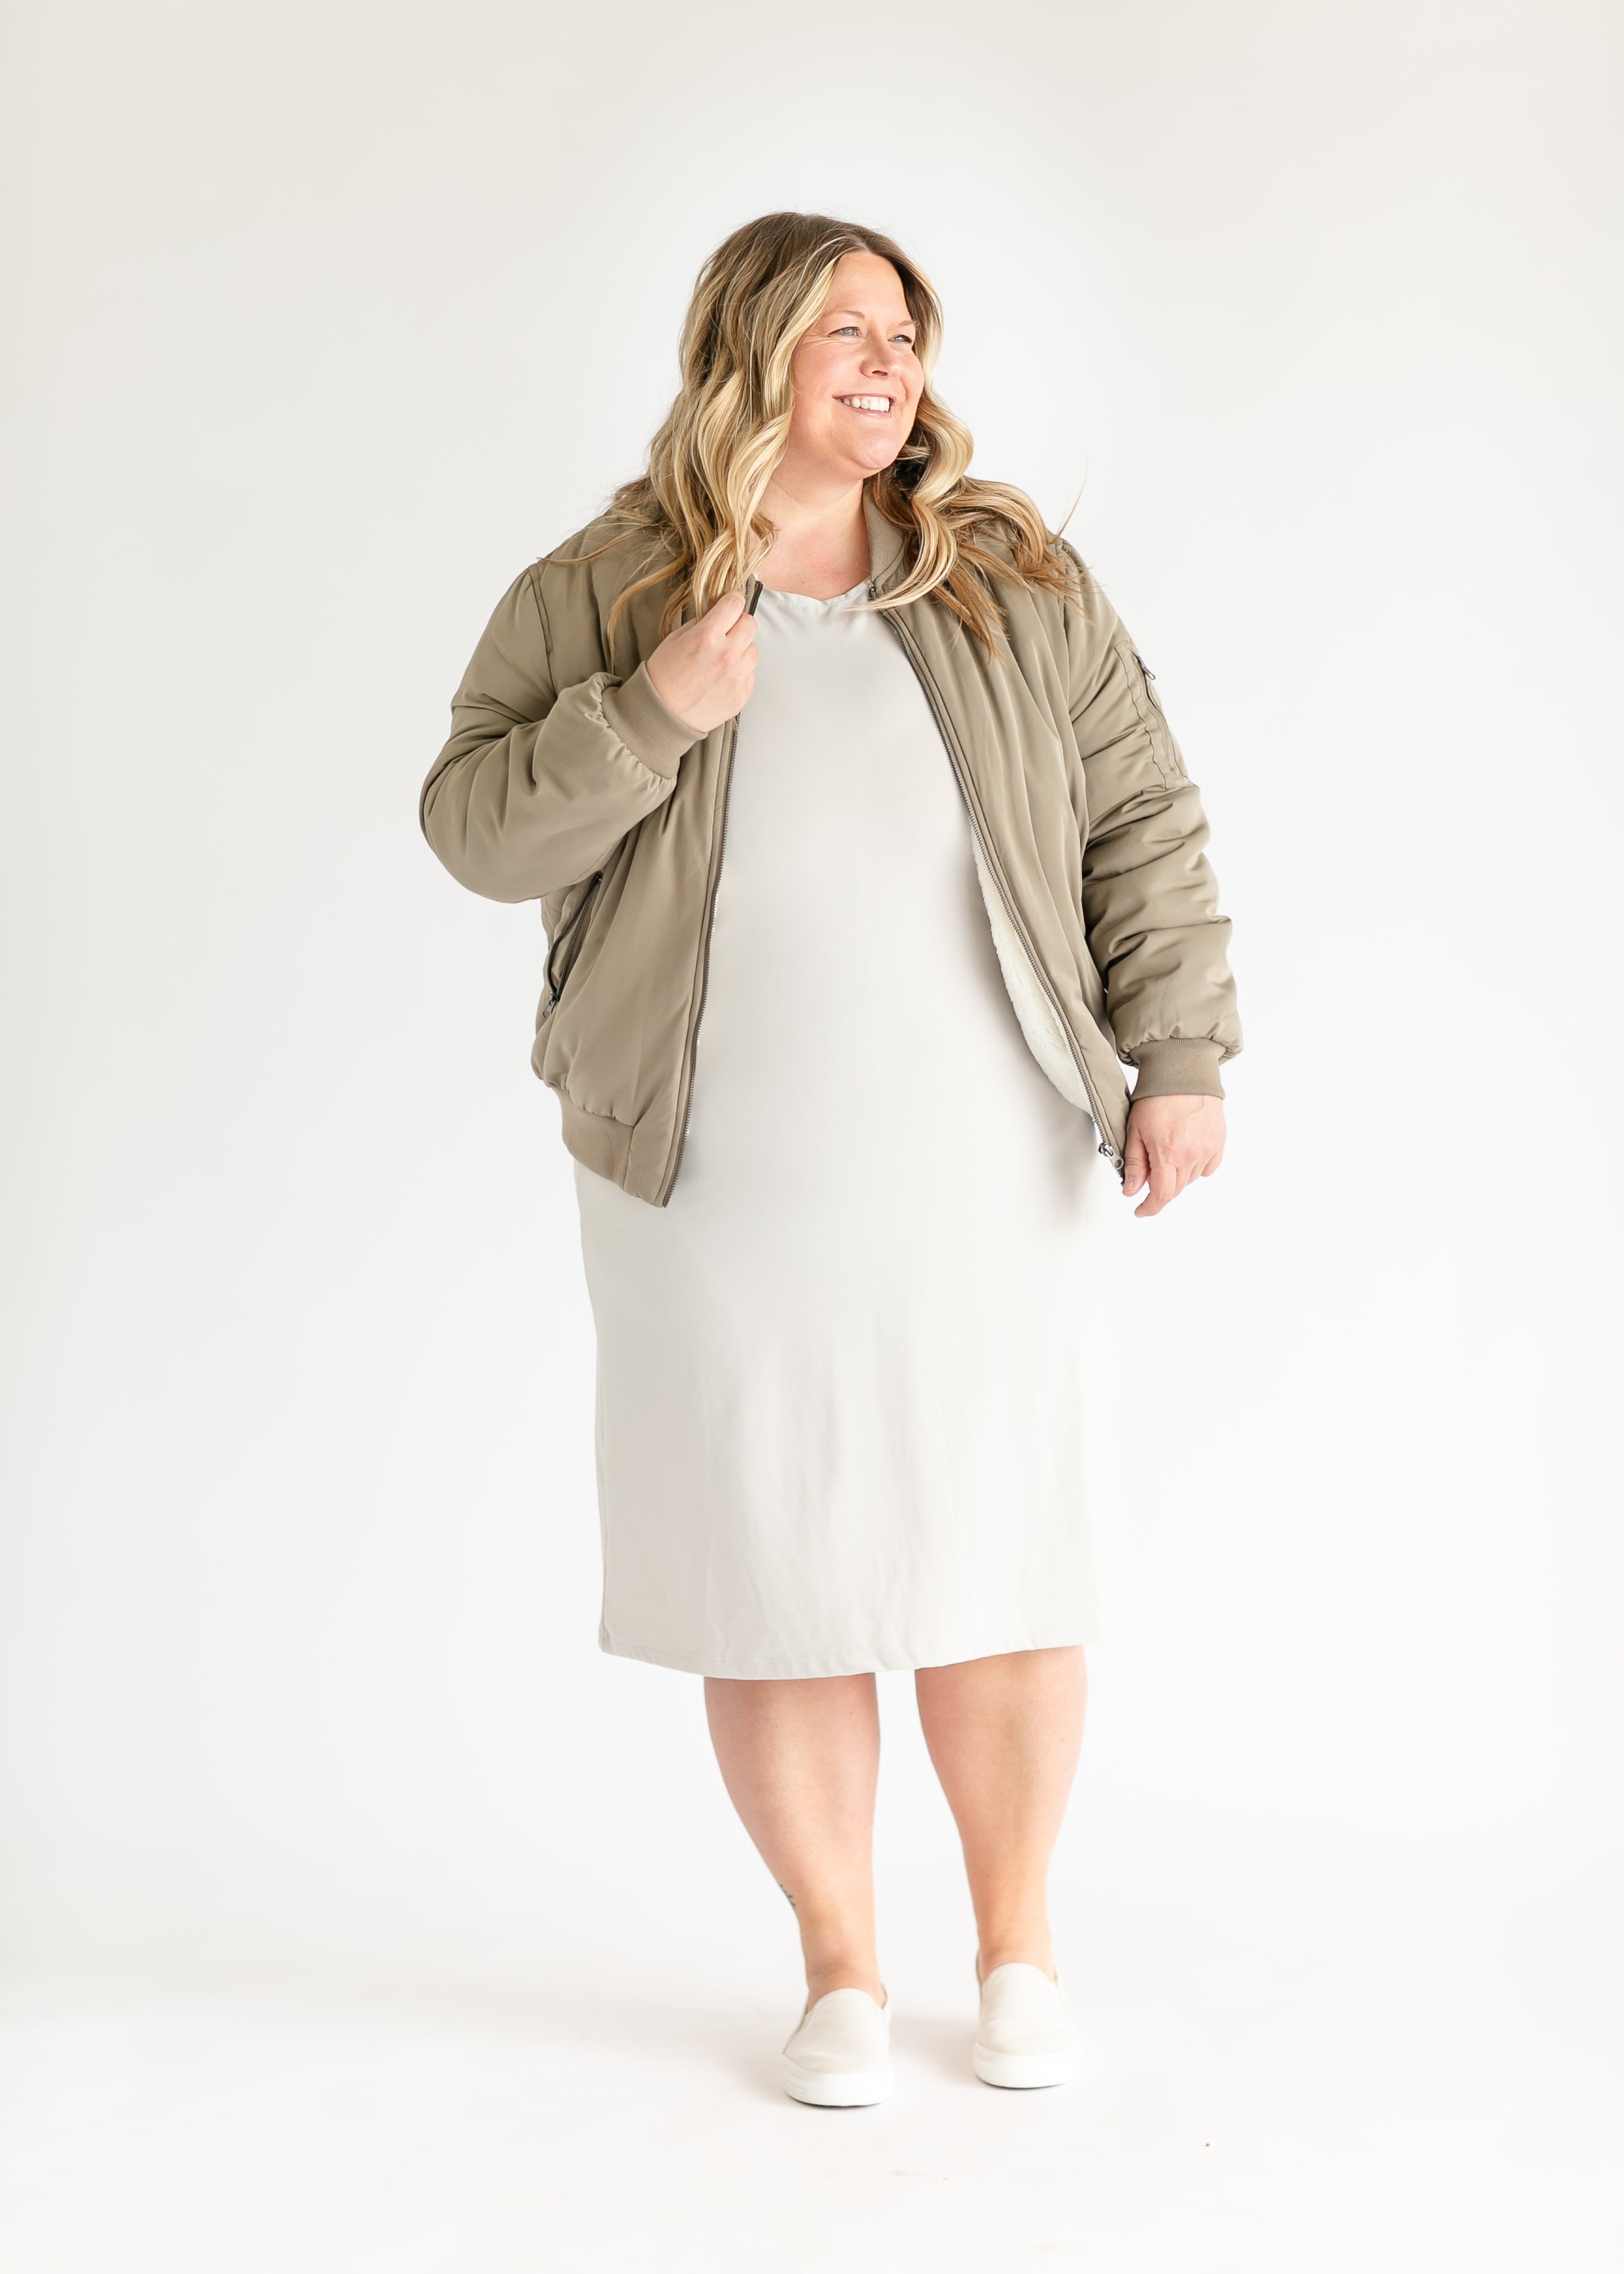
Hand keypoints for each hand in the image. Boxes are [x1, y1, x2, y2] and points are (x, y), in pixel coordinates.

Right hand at [644, 590, 757, 735]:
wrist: (663, 714)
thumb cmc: (664, 676)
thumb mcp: (675, 639)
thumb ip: (701, 623)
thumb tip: (719, 614)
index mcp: (707, 636)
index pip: (735, 604)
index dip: (732, 600)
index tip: (731, 602)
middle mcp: (727, 655)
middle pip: (750, 624)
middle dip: (739, 623)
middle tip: (727, 631)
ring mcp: (737, 677)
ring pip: (753, 650)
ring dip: (741, 649)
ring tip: (722, 659)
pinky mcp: (741, 695)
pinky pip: (750, 673)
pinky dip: (740, 672)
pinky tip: (722, 677)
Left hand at [1122, 1093, 1225, 1217]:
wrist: (1184, 1074)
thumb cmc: (1158, 1097)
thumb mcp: (1135, 1130)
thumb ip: (1134, 1164)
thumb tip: (1131, 1190)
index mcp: (1168, 1153)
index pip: (1162, 1195)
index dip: (1150, 1207)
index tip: (1142, 1209)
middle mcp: (1191, 1154)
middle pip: (1176, 1189)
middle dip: (1160, 1186)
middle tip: (1150, 1168)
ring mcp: (1208, 1149)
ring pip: (1190, 1179)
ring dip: (1177, 1175)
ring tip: (1168, 1150)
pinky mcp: (1219, 1143)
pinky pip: (1207, 1168)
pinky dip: (1196, 1166)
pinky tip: (1186, 1150)